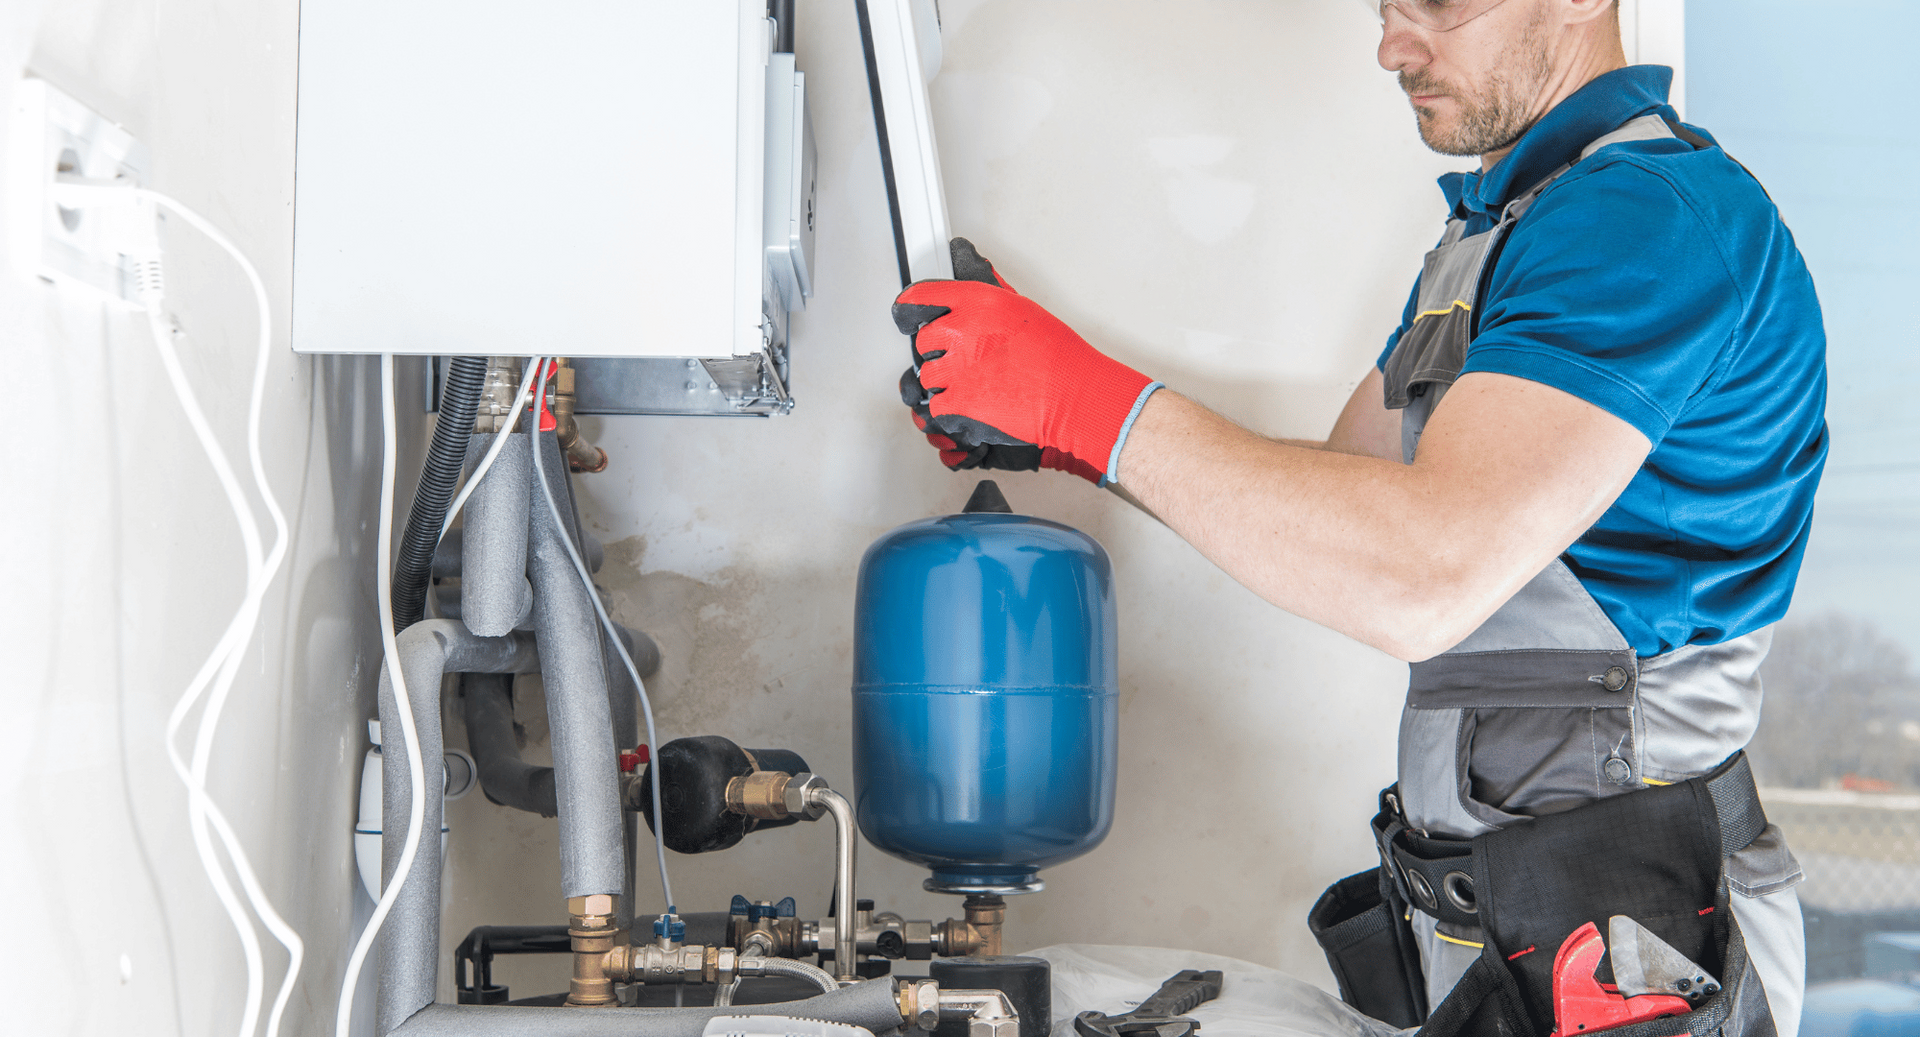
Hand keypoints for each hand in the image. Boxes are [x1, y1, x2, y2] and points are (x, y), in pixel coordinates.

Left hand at [892, 238, 1158, 484]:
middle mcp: (960, 331)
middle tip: (964, 360)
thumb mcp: (1021, 308)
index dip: (910, 308)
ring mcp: (955, 368)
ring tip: (975, 385)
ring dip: (944, 383)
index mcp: (976, 301)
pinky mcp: (956, 401)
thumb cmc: (1057, 356)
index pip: (921, 298)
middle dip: (938, 352)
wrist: (1071, 395)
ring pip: (926, 376)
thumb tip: (968, 261)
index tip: (906, 314)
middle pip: (922, 341)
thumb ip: (987, 291)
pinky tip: (973, 404)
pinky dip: (949, 410)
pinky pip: (935, 405)